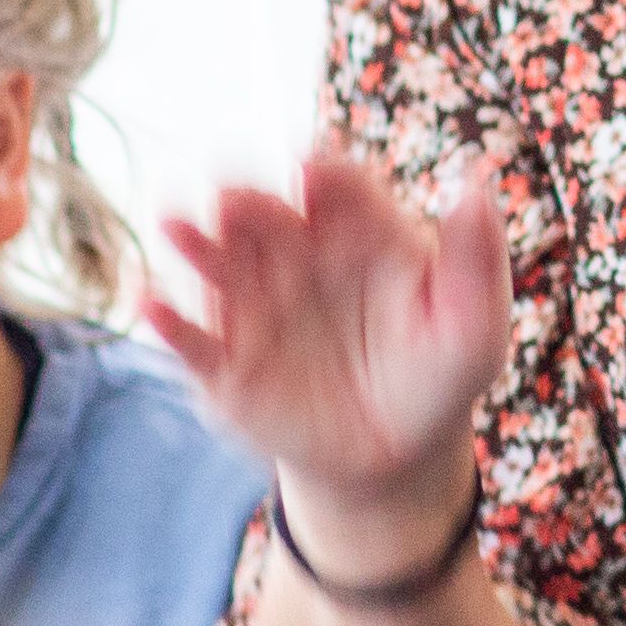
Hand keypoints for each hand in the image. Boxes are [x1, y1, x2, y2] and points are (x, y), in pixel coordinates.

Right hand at [154, 152, 506, 572]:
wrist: (399, 455)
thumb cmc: (439, 374)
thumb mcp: (472, 323)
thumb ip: (475, 255)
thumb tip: (476, 179)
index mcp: (357, 233)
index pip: (337, 189)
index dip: (323, 175)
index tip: (311, 170)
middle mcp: (296, 257)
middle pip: (265, 216)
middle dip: (246, 201)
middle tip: (230, 196)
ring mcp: (256, 307)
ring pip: (217, 264)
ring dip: (193, 241)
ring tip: (174, 223)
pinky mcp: (226, 365)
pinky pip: (192, 339)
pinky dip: (169, 321)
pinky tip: (150, 304)